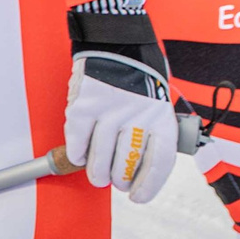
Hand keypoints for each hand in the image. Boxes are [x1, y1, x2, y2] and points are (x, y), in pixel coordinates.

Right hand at [65, 51, 179, 202]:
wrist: (118, 41)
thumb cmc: (140, 77)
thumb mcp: (157, 105)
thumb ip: (150, 133)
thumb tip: (137, 169)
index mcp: (162, 118)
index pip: (158, 163)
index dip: (148, 186)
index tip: (137, 197)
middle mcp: (138, 116)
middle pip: (127, 164)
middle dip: (120, 179)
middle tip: (115, 181)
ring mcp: (110, 110)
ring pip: (100, 156)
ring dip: (96, 172)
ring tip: (96, 175)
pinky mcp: (85, 104)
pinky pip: (78, 138)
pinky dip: (77, 151)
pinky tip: (79, 155)